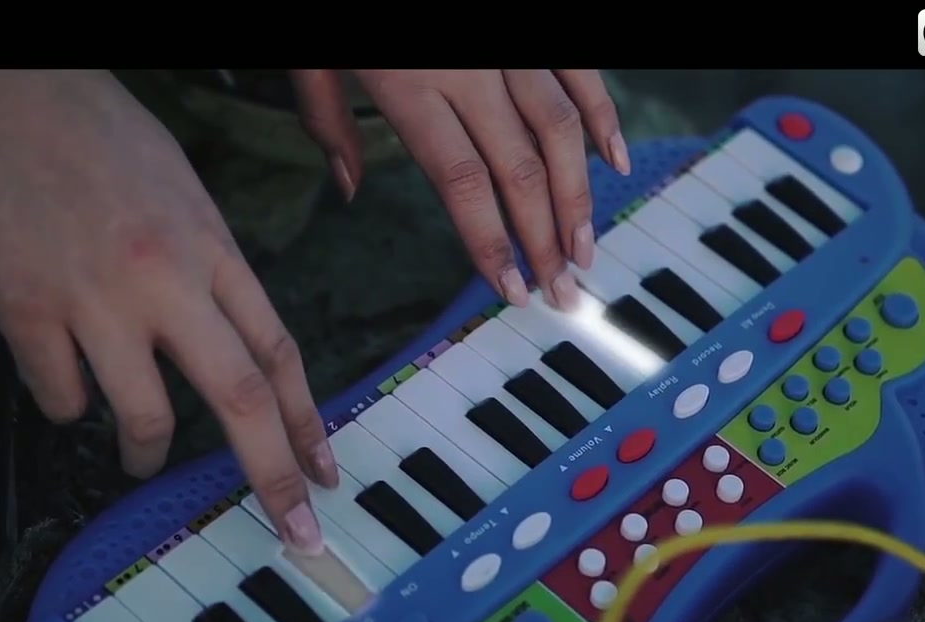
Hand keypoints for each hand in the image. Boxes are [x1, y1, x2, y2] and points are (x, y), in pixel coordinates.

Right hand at [0, 70, 335, 553]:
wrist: (3, 90)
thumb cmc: (98, 131)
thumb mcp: (187, 193)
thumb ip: (213, 269)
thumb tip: (233, 341)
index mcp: (213, 247)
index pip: (279, 353)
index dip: (308, 423)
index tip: (324, 472)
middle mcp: (166, 280)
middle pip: (239, 398)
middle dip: (274, 475)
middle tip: (294, 527)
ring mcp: (95, 299)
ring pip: (145, 417)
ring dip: (148, 453)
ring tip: (142, 457)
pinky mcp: (25, 310)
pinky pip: (60, 398)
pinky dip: (69, 407)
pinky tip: (68, 387)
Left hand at [290, 69, 628, 309]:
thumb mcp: (308, 53)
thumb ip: (327, 120)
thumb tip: (349, 189)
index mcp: (408, 82)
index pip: (461, 182)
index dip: (491, 242)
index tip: (511, 291)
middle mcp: (467, 65)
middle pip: (518, 167)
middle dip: (544, 237)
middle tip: (563, 292)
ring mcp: (509, 42)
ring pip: (560, 127)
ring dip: (578, 195)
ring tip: (586, 250)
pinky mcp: (534, 25)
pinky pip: (580, 71)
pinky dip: (603, 116)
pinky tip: (616, 163)